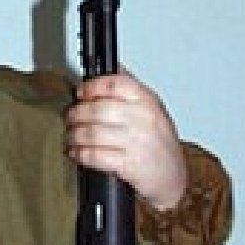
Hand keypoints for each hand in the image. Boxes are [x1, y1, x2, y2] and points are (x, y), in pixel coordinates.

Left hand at [65, 71, 187, 210]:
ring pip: (93, 132)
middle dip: (77, 113)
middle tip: (70, 117)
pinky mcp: (130, 165)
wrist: (173, 178)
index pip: (116, 83)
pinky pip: (96, 155)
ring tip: (71, 136)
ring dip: (75, 134)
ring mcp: (137, 142)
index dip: (92, 86)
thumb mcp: (152, 111)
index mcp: (148, 101)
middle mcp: (144, 119)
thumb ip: (132, 90)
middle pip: (99, 108)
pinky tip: (77, 152)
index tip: (80, 92)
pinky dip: (81, 153)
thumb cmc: (160, 145)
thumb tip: (113, 66)